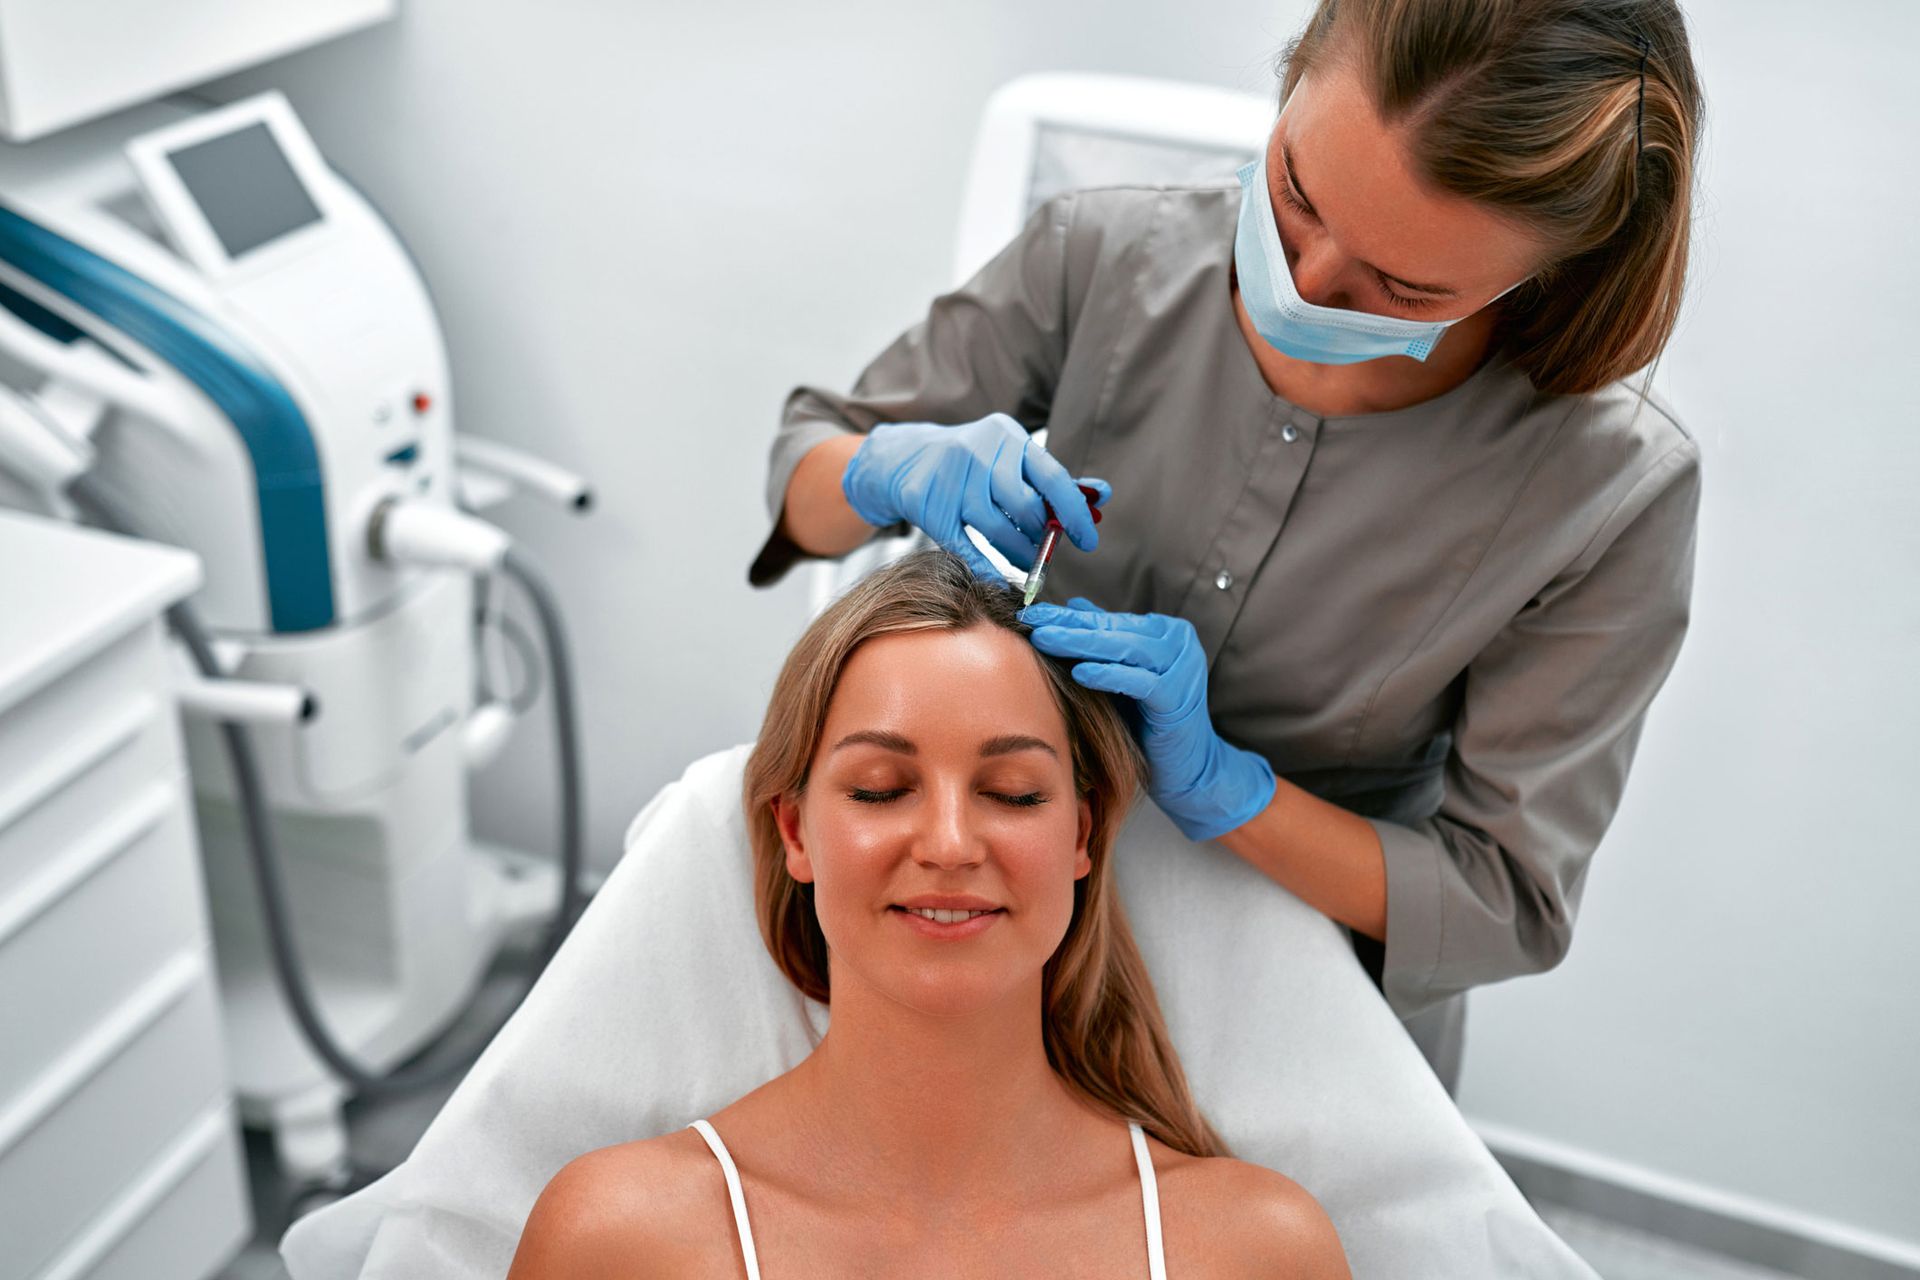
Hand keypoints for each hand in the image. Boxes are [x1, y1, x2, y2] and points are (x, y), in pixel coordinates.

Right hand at [841, 414, 1108, 579]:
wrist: (903, 458)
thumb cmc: (971, 462)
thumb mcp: (1010, 457)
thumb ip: (1052, 479)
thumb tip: (1102, 496)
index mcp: (1008, 436)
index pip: (1052, 477)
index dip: (1074, 513)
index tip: (1088, 540)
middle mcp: (979, 452)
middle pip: (1025, 507)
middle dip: (1042, 536)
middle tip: (1046, 551)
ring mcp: (952, 479)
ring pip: (998, 528)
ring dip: (1020, 554)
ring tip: (1027, 563)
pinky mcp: (929, 506)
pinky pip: (966, 546)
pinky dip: (988, 567)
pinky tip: (1002, 578)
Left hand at [1021, 599, 1275, 841]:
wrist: (1187, 767)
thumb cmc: (1150, 722)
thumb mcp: (1123, 675)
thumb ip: (1105, 641)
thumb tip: (1074, 604)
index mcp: (1167, 632)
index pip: (1111, 619)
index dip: (1071, 616)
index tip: (1035, 612)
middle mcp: (1179, 643)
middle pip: (1115, 629)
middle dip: (1070, 625)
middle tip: (1033, 621)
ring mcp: (1182, 668)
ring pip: (1125, 648)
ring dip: (1081, 643)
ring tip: (1046, 640)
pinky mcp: (1178, 696)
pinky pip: (1139, 682)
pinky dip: (1109, 675)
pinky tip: (1080, 672)